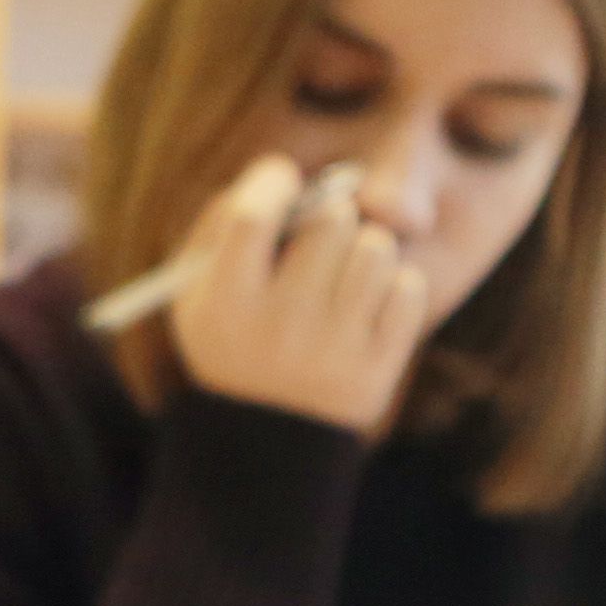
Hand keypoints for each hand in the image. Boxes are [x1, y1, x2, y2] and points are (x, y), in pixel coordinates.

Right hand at [160, 155, 422, 436]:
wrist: (268, 435)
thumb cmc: (233, 336)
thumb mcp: (197, 289)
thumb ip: (222, 221)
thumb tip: (280, 170)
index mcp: (225, 305)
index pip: (254, 216)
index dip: (273, 180)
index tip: (282, 177)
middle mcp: (279, 328)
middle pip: (331, 221)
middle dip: (329, 212)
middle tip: (320, 230)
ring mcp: (333, 351)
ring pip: (377, 247)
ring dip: (364, 247)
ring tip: (343, 272)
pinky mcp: (376, 370)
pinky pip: (409, 287)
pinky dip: (394, 285)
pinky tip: (367, 303)